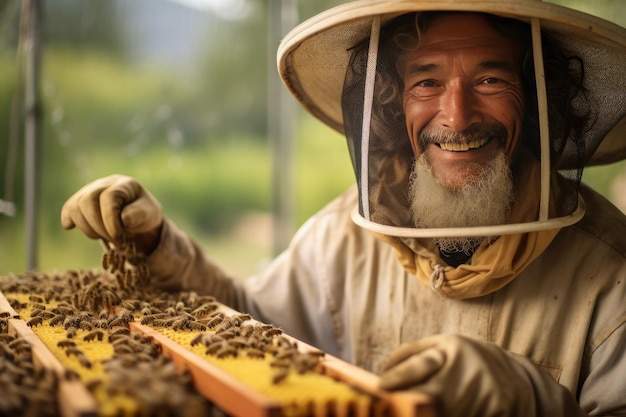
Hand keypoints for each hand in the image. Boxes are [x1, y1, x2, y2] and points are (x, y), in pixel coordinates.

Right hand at [61, 174, 162, 254]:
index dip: (110, 220)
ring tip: (104, 236)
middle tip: (114, 240)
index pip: (109, 197)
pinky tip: (72, 227)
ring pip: (75, 207)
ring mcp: (89, 190)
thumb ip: (139, 215)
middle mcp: (104, 184)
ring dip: (88, 228)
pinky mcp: (79, 200)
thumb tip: (123, 218)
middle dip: (99, 226)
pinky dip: (69, 220)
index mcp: (124, 184)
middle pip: (88, 200)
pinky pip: (68, 208)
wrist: (138, 214)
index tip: (119, 237)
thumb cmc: (144, 214)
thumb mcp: (149, 214)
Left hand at [380, 334, 583, 416]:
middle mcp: (467, 370)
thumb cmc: (467, 358)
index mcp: (450, 349)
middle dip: (409, 404)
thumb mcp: (441, 344)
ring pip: (444, 412)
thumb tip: (383, 372)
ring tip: (420, 409)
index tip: (381, 387)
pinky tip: (446, 412)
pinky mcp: (498, 411)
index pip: (420, 363)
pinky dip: (452, 415)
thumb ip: (410, 353)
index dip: (399, 376)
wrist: (517, 378)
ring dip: (427, 413)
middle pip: (429, 395)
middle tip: (396, 407)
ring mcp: (484, 392)